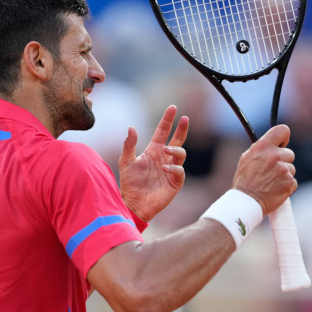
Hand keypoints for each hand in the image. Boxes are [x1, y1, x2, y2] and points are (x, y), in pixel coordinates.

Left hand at [120, 105, 188, 221]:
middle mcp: (164, 158)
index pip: (163, 132)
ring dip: (176, 150)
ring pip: (181, 154)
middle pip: (177, 140)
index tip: (173, 108)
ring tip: (167, 150)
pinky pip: (179, 172)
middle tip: (185, 118)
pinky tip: (165, 169)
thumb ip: (129, 145)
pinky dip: (174, 168)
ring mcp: (171, 170)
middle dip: (182, 129)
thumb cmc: (129, 183)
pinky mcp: (175, 182)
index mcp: (154, 150)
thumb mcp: (126, 161)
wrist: (133, 203)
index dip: (168, 120)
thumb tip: (131, 127)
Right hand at [231, 125, 296, 215]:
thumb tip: (272, 144)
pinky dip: (286, 186)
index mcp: (263, 146)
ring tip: (270, 182)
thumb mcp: (247, 158)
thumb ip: (262, 149)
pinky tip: (275, 189)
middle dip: (283, 161)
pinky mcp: (290, 182)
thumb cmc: (244, 181)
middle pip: (289, 153)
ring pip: (291, 168)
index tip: (282, 144)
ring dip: (284, 175)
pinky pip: (293, 181)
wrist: (246, 202)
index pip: (282, 130)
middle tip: (271, 171)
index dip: (284, 138)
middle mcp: (275, 155)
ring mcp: (284, 169)